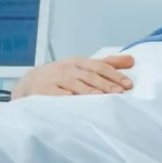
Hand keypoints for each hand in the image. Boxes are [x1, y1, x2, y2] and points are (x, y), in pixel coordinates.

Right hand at [12, 54, 135, 99]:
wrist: (29, 82)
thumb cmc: (62, 75)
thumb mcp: (83, 66)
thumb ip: (107, 63)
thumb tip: (132, 60)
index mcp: (79, 62)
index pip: (100, 66)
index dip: (115, 75)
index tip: (128, 84)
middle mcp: (68, 68)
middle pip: (90, 76)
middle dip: (105, 84)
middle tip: (119, 93)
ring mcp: (55, 79)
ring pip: (75, 85)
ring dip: (89, 91)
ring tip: (102, 98)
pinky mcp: (44, 91)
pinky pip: (56, 95)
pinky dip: (66, 98)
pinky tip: (75, 102)